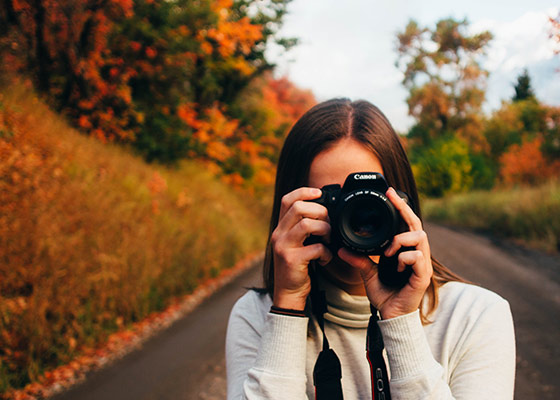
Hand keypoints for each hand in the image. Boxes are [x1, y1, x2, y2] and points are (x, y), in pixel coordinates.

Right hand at [271, 187, 332, 310]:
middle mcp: (279, 234)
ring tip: (328, 239)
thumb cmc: (297, 266)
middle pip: (298, 208)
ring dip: (325, 229)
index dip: (303, 192)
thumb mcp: (296, 243)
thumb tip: (325, 211)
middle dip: (320, 212)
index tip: (319, 193)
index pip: (287, 200)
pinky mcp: (292, 260)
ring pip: (307, 224)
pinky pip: (315, 248)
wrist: (288, 293)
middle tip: (328, 224)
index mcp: (280, 228)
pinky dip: (326, 252)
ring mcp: (284, 247)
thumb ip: (303, 228)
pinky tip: (325, 258)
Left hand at [338, 187, 432, 319]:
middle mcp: (416, 254)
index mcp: (405, 251)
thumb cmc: (384, 294)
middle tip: (392, 198)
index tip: (389, 192)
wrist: (390, 316)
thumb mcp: (368, 273)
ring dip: (400, 240)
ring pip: (419, 237)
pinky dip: (403, 258)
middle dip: (404, 209)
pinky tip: (394, 267)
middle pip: (416, 224)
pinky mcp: (423, 276)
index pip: (406, 224)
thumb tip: (342, 248)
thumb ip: (359, 259)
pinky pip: (417, 257)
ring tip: (387, 252)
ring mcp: (422, 265)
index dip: (400, 207)